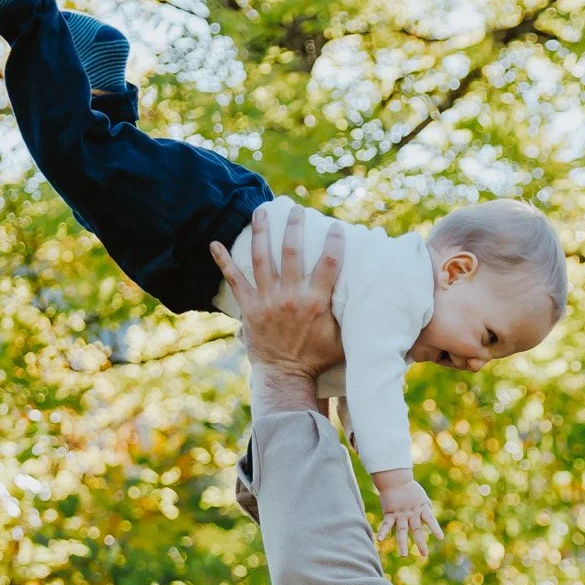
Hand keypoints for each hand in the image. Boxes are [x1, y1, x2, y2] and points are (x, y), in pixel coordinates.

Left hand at [210, 207, 344, 385]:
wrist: (286, 376)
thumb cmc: (318, 359)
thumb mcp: (343, 339)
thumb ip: (350, 317)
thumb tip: (370, 300)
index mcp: (316, 302)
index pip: (329, 263)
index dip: (334, 241)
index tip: (335, 226)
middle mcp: (291, 296)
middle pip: (291, 251)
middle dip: (293, 226)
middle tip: (295, 208)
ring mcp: (267, 301)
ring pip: (261, 258)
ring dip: (261, 231)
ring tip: (260, 211)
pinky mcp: (249, 308)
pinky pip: (234, 280)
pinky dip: (223, 262)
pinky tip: (214, 244)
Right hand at [373, 469, 442, 557]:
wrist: (395, 479)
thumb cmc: (409, 487)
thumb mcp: (422, 496)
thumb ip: (426, 505)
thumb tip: (430, 511)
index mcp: (421, 509)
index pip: (430, 519)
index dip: (435, 528)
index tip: (440, 538)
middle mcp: (411, 513)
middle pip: (417, 530)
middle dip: (421, 543)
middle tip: (425, 555)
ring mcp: (400, 514)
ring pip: (401, 531)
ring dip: (402, 544)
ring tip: (404, 555)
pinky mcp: (390, 513)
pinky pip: (385, 524)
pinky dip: (382, 532)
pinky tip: (379, 540)